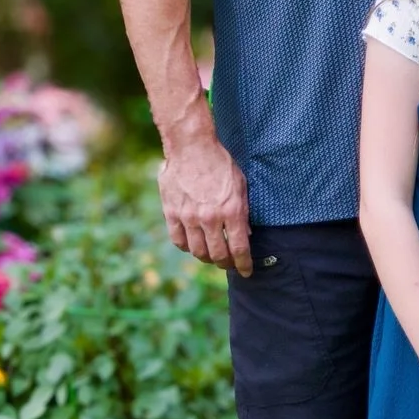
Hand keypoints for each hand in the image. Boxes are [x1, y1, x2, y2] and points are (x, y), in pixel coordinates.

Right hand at [158, 139, 251, 274]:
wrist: (191, 147)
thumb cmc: (220, 163)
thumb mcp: (241, 185)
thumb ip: (243, 211)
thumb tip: (246, 234)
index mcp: (231, 211)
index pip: (239, 249)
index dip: (244, 265)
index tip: (246, 271)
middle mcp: (210, 218)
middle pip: (218, 255)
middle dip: (226, 264)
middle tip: (229, 263)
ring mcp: (189, 217)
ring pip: (198, 251)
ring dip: (207, 257)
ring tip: (212, 255)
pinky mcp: (172, 213)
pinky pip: (178, 240)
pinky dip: (187, 247)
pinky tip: (193, 243)